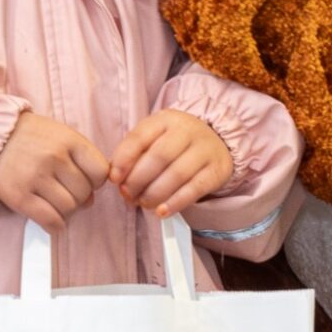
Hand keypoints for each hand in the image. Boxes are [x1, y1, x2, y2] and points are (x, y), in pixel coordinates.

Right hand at [0, 112, 109, 233]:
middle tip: (66, 194)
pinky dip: (55, 225)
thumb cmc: (32, 139)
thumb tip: (91, 200)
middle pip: (84, 193)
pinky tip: (51, 220)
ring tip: (55, 204)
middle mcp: (54, 157)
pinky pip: (50, 220)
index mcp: (69, 140)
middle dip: (80, 199)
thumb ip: (81, 161)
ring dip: (66, 212)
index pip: (100, 172)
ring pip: (69, 208)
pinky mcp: (20, 196)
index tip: (84, 181)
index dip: (95, 182)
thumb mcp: (61, 136)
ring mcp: (36, 177)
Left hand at [110, 110, 233, 218]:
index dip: (124, 159)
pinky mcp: (217, 170)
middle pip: (158, 157)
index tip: (114, 179)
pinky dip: (175, 203)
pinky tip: (161, 211)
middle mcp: (187, 131)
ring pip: (176, 174)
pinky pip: (194, 189)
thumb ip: (135, 154)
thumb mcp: (155, 139)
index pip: (140, 137)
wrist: (217, 141)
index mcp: (165, 119)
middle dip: (138, 180)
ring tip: (143, 203)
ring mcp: (205, 150)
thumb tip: (117, 178)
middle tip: (128, 195)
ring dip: (154, 194)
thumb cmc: (176, 144)